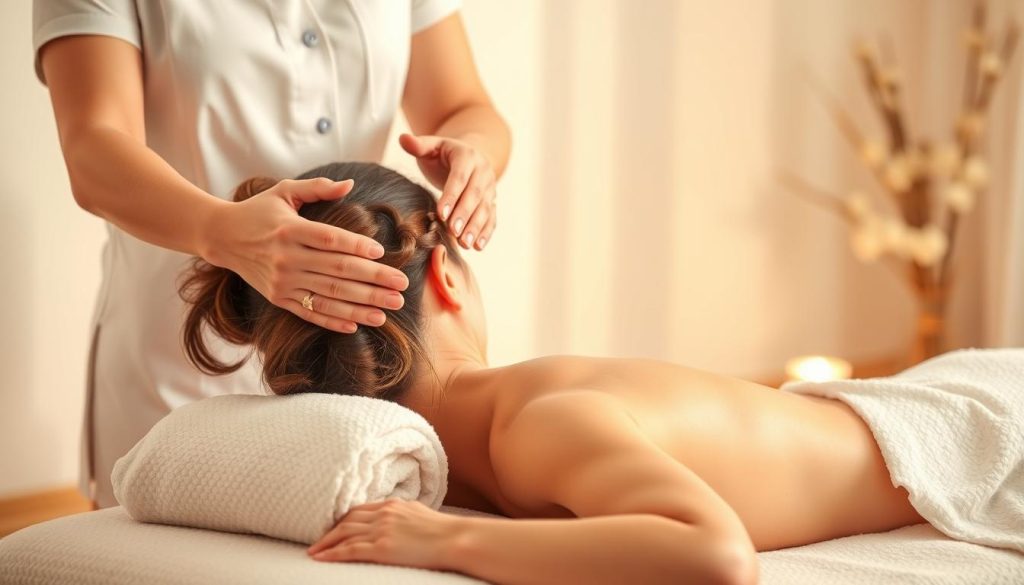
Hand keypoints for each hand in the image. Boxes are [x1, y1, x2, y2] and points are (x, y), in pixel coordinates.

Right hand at [202, 178, 408, 333]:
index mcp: (290, 229)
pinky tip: (359, 324)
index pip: (329, 240)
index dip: (357, 245)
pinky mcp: (279, 299)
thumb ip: (317, 188)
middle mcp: (286, 258)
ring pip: (329, 296)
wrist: (222, 237)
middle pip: (337, 271)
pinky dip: (335, 321)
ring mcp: (282, 282)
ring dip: (363, 305)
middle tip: (401, 286)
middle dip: (373, 280)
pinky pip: (311, 313)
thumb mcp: (284, 191)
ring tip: (390, 308)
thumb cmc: (258, 211)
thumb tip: (350, 183)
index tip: (382, 252)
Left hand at [307, 499, 461, 569]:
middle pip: (347, 520)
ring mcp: (382, 529)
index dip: (344, 519)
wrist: (455, 539)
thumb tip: (399, 520)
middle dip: (330, 531)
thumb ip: (404, 514)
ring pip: (344, 534)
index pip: (360, 510)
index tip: (334, 528)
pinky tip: (321, 558)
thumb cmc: (444, 531)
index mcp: (393, 504)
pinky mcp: (382, 547)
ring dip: (326, 543)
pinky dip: (332, 554)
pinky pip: (350, 550)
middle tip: (317, 541)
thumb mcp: (420, 513)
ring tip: (314, 552)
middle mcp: (384, 514)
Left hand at [399, 133, 496, 250]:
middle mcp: (483, 171)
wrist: (469, 156)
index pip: (460, 178)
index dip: (451, 196)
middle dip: (464, 215)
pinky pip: (491, 217)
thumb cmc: (443, 154)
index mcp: (467, 156)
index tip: (441, 214)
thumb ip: (418, 145)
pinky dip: (486, 232)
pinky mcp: (492, 201)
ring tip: (466, 244)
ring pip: (485, 208)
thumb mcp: (431, 146)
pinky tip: (478, 246)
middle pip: (474, 195)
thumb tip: (403, 139)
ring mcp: (490, 187)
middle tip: (453, 232)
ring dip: (476, 227)